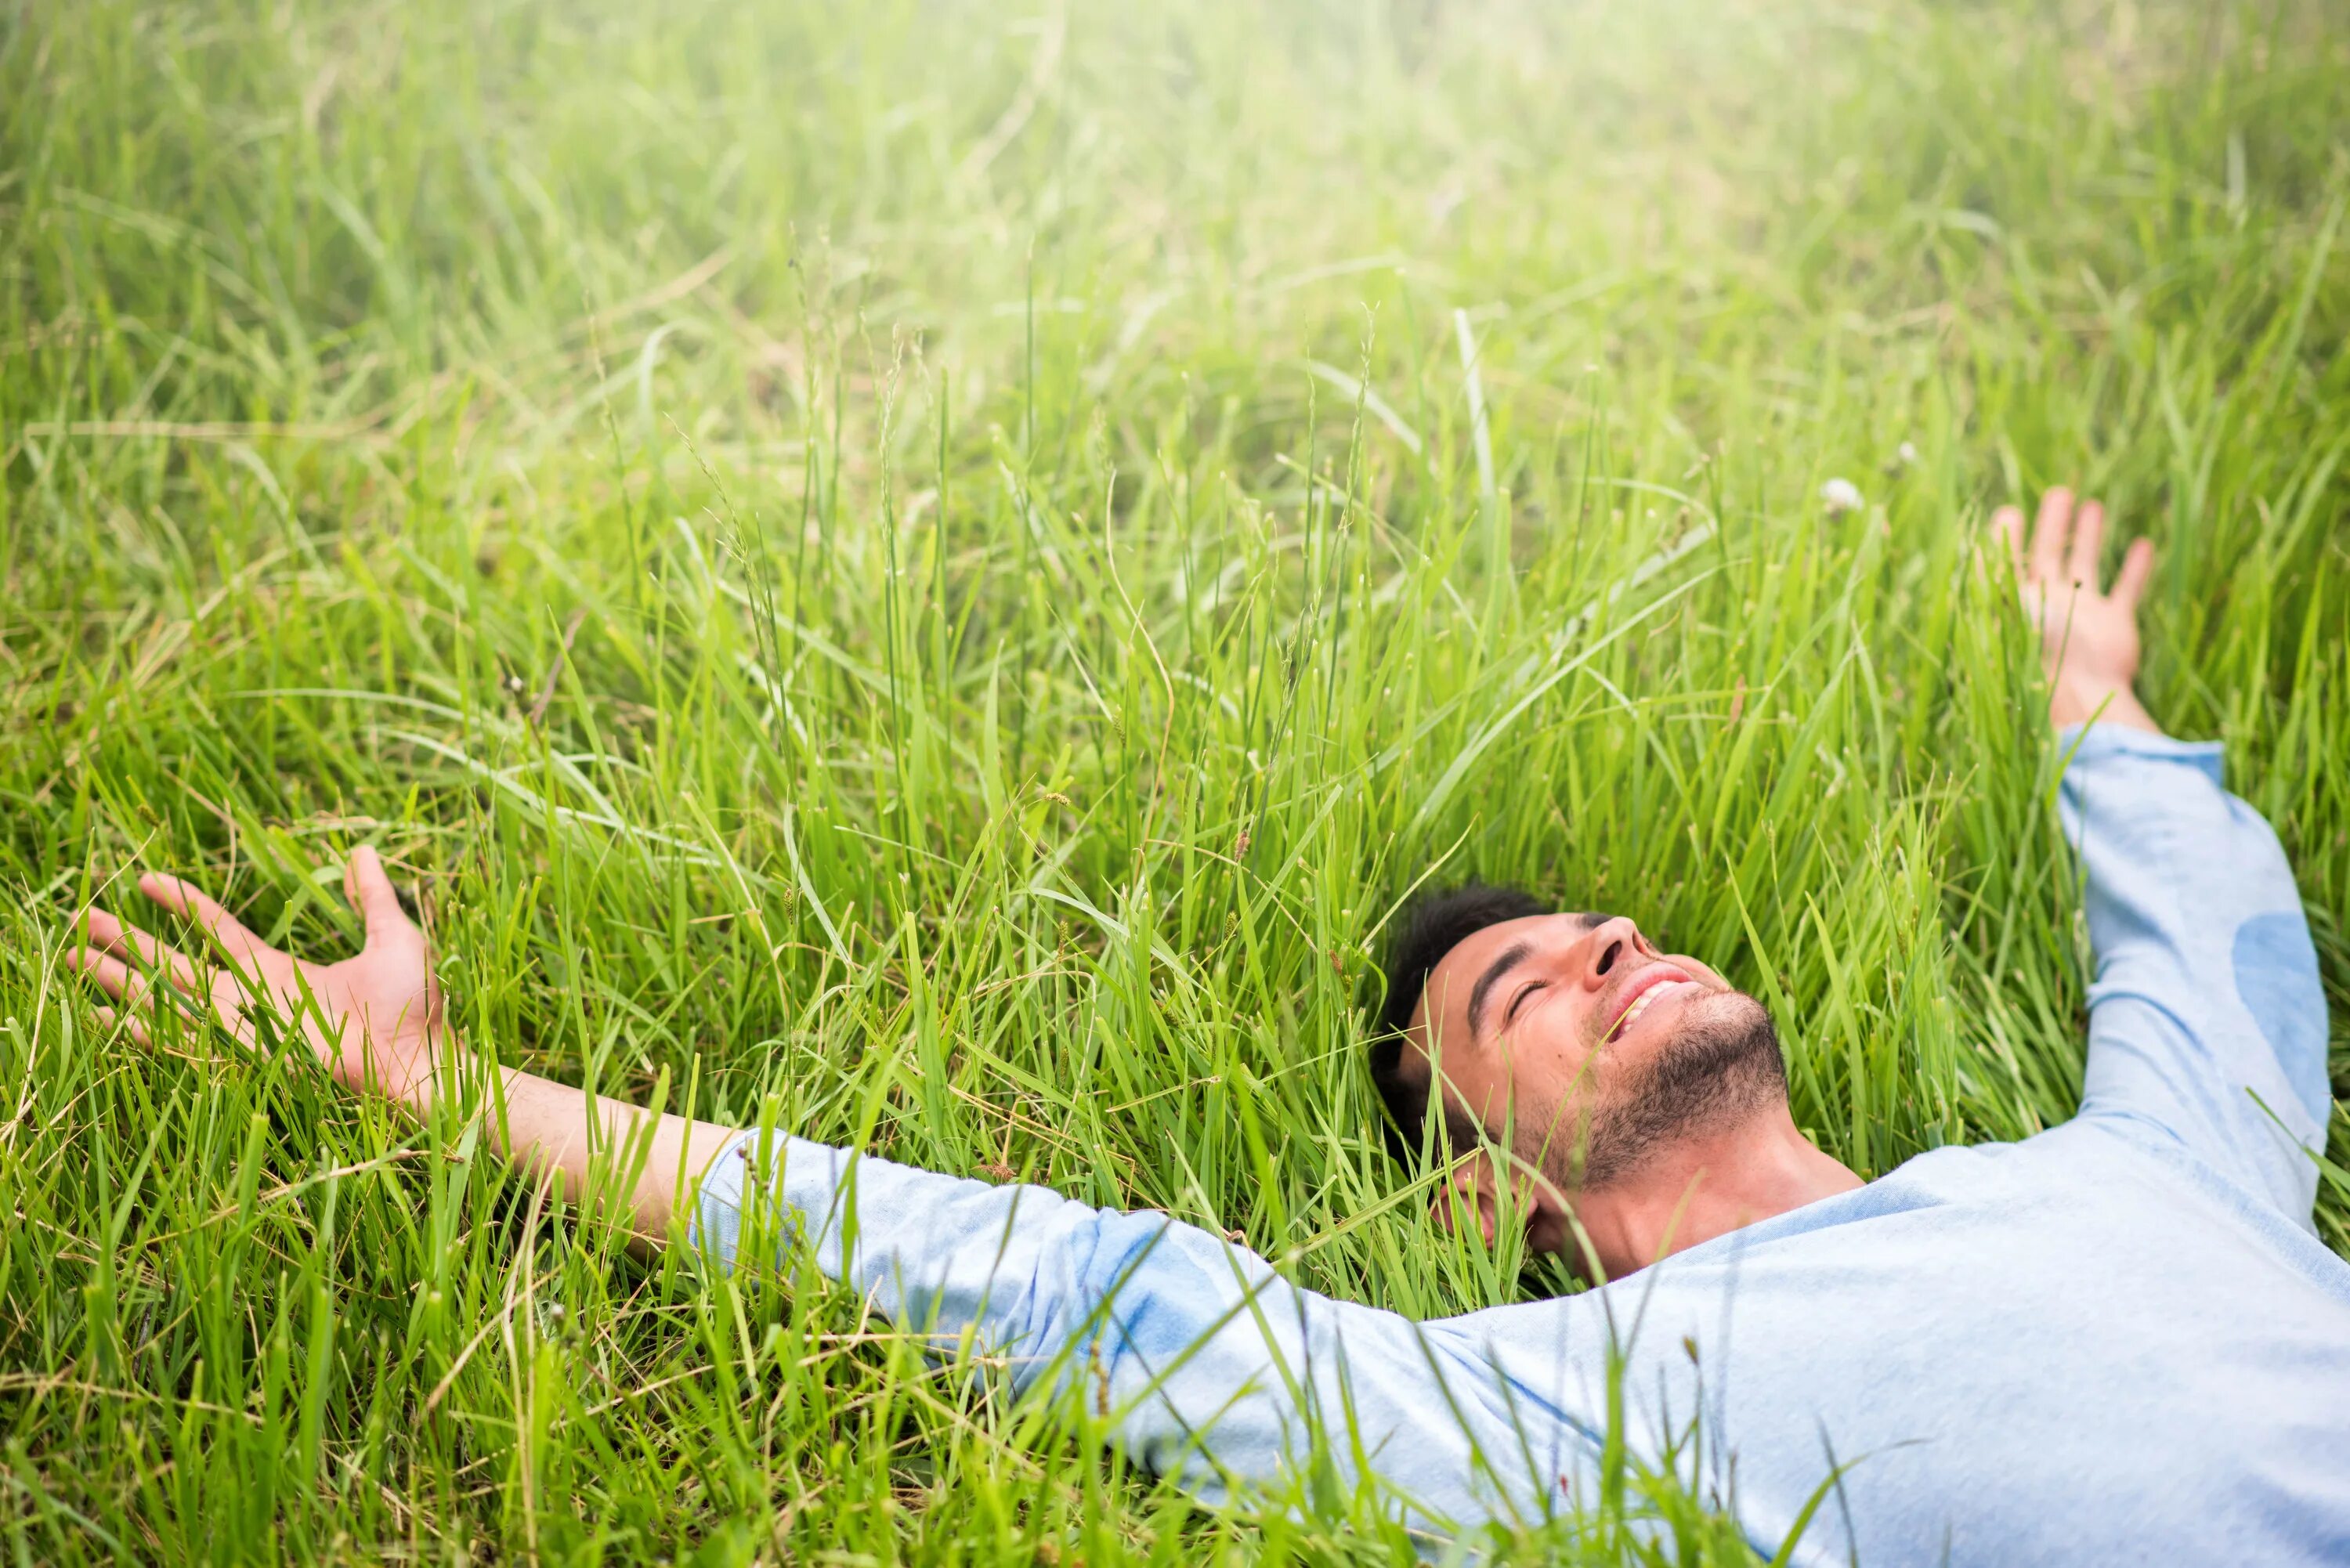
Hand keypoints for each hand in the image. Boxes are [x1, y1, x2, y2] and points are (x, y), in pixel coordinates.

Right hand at [69, 847, 457, 1109]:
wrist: (417, 1062)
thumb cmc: (413, 1008)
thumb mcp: (394, 937)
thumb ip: (374, 897)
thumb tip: (364, 850)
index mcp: (277, 970)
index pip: (216, 928)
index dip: (182, 902)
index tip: (145, 878)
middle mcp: (248, 997)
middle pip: (172, 963)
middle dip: (126, 943)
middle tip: (80, 919)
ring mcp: (239, 1026)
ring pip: (163, 995)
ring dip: (115, 978)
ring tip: (69, 956)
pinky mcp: (241, 1053)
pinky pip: (178, 1040)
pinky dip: (137, 1029)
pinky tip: (99, 1018)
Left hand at [1991, 486, 2161, 733]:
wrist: (2080, 692)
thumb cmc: (2036, 651)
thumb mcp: (2007, 607)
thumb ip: (1995, 577)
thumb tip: (1975, 546)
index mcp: (2014, 602)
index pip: (2005, 562)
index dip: (2005, 537)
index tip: (2008, 511)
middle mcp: (2047, 604)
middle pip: (2047, 555)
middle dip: (2050, 524)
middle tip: (2057, 493)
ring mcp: (2082, 613)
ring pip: (2085, 564)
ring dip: (2088, 536)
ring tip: (2092, 505)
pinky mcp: (2114, 625)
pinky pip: (2126, 589)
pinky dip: (2136, 568)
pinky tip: (2143, 544)